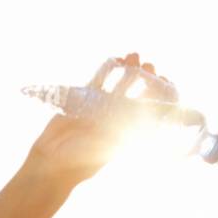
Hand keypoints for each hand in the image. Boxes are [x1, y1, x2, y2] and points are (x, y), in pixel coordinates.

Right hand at [23, 51, 173, 187]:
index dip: (160, 97)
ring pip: (119, 85)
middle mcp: (118, 120)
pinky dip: (107, 70)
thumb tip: (137, 115)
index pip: (151, 112)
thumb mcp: (105, 147)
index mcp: (128, 134)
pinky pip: (98, 82)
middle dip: (145, 80)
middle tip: (150, 66)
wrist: (52, 161)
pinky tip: (115, 59)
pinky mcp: (84, 101)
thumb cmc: (81, 162)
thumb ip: (119, 131)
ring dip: (128, 70)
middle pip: (138, 95)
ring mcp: (101, 109)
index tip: (164, 84)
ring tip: (134, 56)